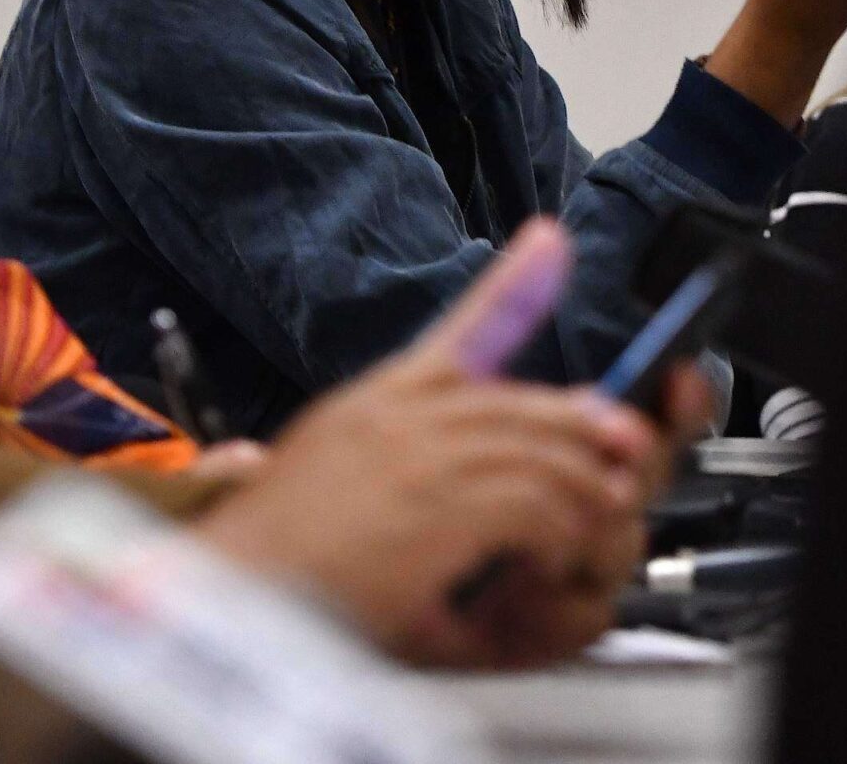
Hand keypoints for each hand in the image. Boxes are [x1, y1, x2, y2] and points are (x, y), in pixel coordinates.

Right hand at [195, 221, 660, 667]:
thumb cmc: (266, 566)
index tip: (550, 240)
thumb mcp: (332, 490)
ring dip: (580, 495)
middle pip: (525, 404)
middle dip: (584, 431)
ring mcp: (415, 455)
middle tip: (624, 457)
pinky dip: (559, 533)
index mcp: (377, 404)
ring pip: (541, 451)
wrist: (223, 605)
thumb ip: (388, 461)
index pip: (460, 330)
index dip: (513, 282)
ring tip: (589, 529)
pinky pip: (534, 502)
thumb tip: (412, 457)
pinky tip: (553, 559)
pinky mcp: (435, 506)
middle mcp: (397, 416)